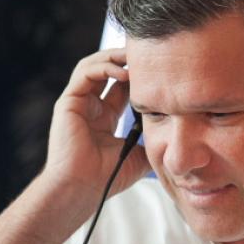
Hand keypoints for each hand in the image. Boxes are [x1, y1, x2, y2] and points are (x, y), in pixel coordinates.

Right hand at [41, 48, 149, 198]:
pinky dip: (104, 67)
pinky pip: (85, 72)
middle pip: (109, 70)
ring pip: (94, 65)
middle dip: (128, 60)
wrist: (82, 189)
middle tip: (150, 55)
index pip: (123, 86)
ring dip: (116, 58)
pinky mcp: (68, 101)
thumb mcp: (139, 156)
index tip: (161, 71)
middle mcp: (90, 107)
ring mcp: (78, 103)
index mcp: (105, 118)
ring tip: (136, 57)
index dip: (141, 76)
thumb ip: (152, 142)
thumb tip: (174, 134)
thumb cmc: (106, 178)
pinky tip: (124, 73)